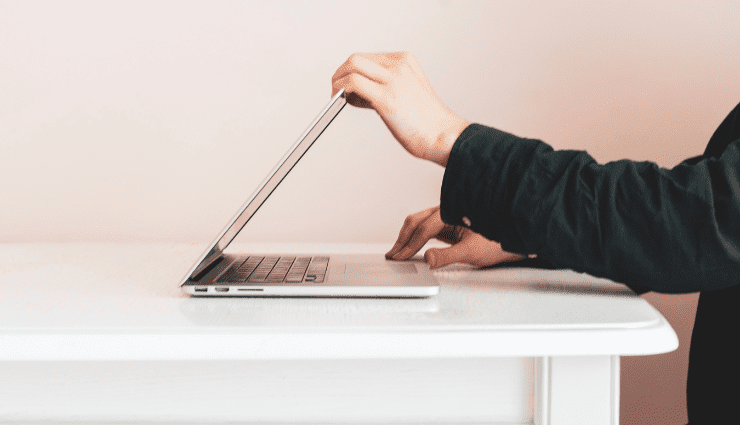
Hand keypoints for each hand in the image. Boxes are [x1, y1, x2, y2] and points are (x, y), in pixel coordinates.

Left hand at [331, 52, 468, 166]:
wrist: (442, 136)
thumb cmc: (427, 121)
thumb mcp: (408, 90)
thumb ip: (386, 85)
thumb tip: (358, 91)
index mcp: (405, 61)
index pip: (367, 58)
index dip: (352, 71)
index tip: (346, 86)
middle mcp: (399, 66)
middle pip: (356, 59)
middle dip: (340, 74)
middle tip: (336, 89)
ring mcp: (393, 80)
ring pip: (352, 66)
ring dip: (338, 81)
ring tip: (338, 96)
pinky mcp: (386, 98)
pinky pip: (353, 84)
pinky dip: (342, 90)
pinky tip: (344, 101)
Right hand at [385, 206, 526, 268]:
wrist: (515, 236)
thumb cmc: (498, 242)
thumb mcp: (472, 253)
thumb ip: (447, 256)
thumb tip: (428, 259)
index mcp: (451, 213)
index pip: (423, 230)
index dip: (409, 245)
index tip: (399, 258)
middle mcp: (447, 210)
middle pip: (415, 221)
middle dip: (401, 239)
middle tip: (392, 256)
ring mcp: (448, 215)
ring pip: (419, 221)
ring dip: (406, 236)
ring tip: (397, 251)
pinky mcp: (450, 222)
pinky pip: (426, 227)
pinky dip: (415, 236)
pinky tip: (412, 246)